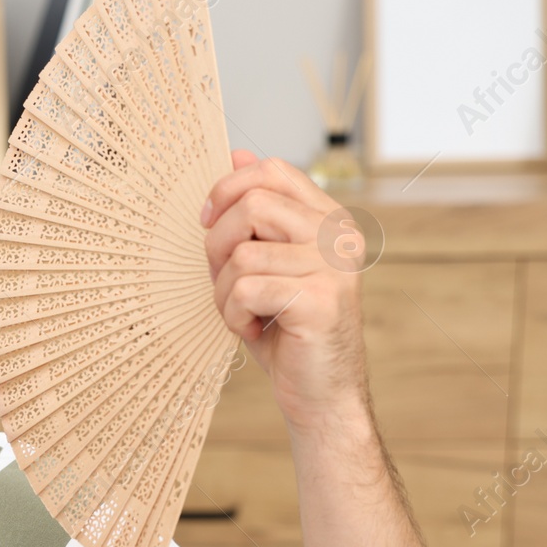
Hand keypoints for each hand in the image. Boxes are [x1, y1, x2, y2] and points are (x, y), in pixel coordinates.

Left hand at [201, 149, 371, 429]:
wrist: (319, 394)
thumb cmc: (286, 330)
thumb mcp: (263, 263)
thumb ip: (253, 214)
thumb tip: (237, 152)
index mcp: (327, 218)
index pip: (271, 171)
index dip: (227, 190)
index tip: (208, 222)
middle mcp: (339, 235)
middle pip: (251, 203)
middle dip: (218, 244)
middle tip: (225, 281)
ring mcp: (334, 267)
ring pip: (242, 255)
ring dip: (224, 292)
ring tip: (244, 313)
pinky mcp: (321, 300)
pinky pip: (246, 290)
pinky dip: (233, 316)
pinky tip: (254, 330)